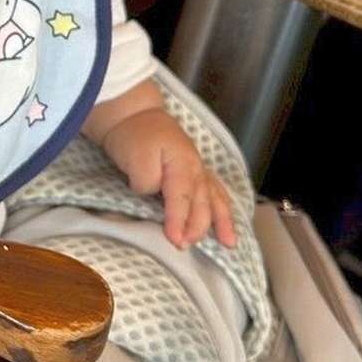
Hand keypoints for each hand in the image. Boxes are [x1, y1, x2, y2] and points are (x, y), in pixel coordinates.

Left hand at [96, 110, 238, 250]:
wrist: (134, 114)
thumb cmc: (133, 136)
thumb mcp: (135, 157)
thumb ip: (145, 180)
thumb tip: (154, 194)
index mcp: (182, 164)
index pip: (182, 198)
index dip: (179, 220)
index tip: (175, 240)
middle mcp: (196, 168)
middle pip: (201, 202)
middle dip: (196, 227)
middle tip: (184, 246)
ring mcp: (199, 169)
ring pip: (215, 198)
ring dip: (221, 222)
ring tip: (228, 243)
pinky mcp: (197, 172)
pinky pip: (216, 192)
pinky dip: (224, 209)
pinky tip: (228, 221)